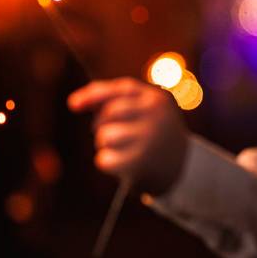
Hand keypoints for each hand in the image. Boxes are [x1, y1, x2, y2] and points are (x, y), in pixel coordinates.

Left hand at [67, 77, 188, 194]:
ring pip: (105, 135)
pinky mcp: (140, 163)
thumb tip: (74, 102)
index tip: (72, 105)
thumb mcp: (145, 111)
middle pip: (110, 112)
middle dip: (102, 124)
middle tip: (111, 135)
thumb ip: (117, 100)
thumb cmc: (154, 135)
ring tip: (121, 150)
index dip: (94, 94)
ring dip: (105, 144)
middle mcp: (155, 116)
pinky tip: (122, 165)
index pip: (122, 88)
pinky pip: (104, 159)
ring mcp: (149, 139)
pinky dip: (106, 162)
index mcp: (157, 99)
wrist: (183, 169)